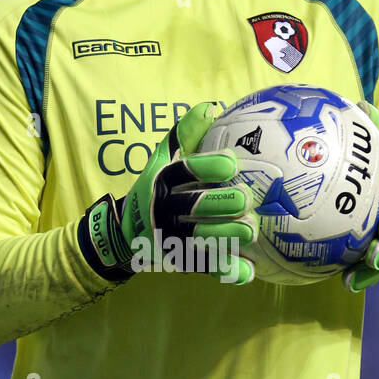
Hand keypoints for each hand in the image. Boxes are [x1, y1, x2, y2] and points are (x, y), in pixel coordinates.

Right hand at [79, 102, 258, 284]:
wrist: (129, 232)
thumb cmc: (158, 187)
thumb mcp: (163, 159)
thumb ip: (185, 134)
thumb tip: (209, 107)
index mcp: (162, 180)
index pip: (184, 170)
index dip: (208, 166)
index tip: (233, 164)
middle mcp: (164, 210)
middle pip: (193, 207)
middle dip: (221, 203)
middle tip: (246, 200)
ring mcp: (171, 238)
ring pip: (199, 239)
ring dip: (225, 236)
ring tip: (249, 232)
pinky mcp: (180, 261)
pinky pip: (205, 267)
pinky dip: (226, 270)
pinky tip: (247, 270)